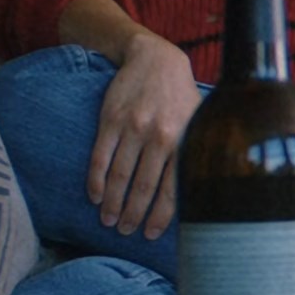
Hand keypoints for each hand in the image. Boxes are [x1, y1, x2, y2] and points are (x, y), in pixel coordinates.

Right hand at [90, 32, 200, 239]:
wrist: (154, 59)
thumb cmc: (180, 98)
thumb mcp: (199, 122)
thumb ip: (197, 153)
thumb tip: (201, 193)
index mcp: (184, 142)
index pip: (172, 189)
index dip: (160, 216)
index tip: (151, 235)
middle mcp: (159, 137)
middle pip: (143, 187)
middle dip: (133, 215)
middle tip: (125, 231)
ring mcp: (133, 129)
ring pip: (119, 176)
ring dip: (112, 203)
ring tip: (108, 220)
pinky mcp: (110, 120)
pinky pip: (100, 157)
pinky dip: (95, 180)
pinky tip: (94, 196)